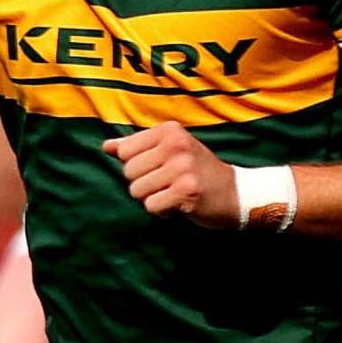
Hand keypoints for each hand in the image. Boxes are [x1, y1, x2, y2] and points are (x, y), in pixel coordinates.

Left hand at [102, 122, 239, 227]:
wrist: (236, 193)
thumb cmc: (196, 170)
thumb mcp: (170, 150)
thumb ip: (136, 147)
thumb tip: (105, 146)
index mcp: (170, 131)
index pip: (124, 151)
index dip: (135, 165)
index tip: (158, 168)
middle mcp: (177, 145)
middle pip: (128, 172)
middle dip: (143, 184)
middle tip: (167, 183)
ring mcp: (183, 168)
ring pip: (137, 191)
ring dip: (152, 198)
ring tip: (173, 193)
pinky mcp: (187, 192)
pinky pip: (151, 206)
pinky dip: (161, 211)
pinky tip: (178, 205)